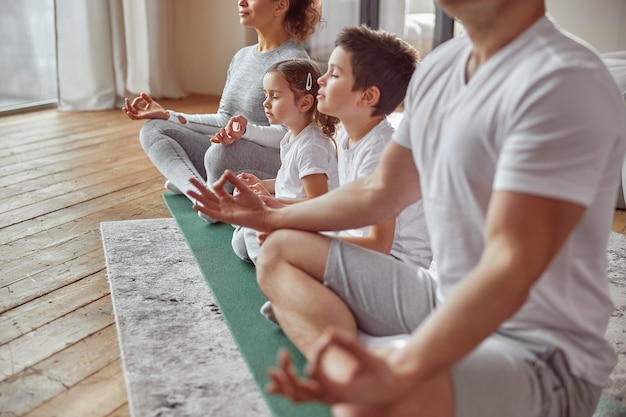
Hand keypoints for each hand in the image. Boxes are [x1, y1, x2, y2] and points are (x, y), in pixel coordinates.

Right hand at [122, 93, 167, 120]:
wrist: (164, 114)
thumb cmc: (158, 110)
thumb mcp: (151, 102)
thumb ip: (146, 98)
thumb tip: (141, 93)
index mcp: (141, 111)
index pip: (135, 105)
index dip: (137, 99)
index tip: (142, 97)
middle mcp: (140, 114)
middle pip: (130, 110)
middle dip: (127, 104)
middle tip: (126, 99)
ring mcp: (141, 116)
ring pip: (131, 114)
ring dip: (127, 110)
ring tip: (125, 105)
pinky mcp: (143, 117)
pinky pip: (135, 117)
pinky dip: (131, 115)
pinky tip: (128, 111)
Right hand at [187, 172, 270, 230]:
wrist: (262, 215)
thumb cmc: (255, 203)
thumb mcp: (243, 189)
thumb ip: (234, 181)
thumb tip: (225, 171)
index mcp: (227, 198)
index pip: (217, 187)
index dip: (219, 180)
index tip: (225, 176)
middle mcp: (223, 204)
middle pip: (207, 194)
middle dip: (199, 187)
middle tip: (189, 179)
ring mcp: (223, 211)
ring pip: (207, 203)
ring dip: (198, 197)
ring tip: (188, 190)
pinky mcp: (225, 217)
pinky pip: (212, 213)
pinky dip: (204, 209)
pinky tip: (195, 205)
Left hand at [211, 115, 247, 144]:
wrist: (241, 125)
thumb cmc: (241, 122)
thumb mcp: (241, 118)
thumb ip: (237, 118)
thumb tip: (232, 119)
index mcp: (238, 135)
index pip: (232, 134)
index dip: (230, 127)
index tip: (231, 121)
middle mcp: (233, 138)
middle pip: (228, 142)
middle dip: (224, 136)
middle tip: (222, 128)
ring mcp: (228, 138)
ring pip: (224, 143)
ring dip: (219, 139)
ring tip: (217, 134)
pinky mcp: (225, 137)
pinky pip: (220, 141)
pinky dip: (215, 141)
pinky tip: (211, 139)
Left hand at [267, 328, 406, 405]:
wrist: (393, 387)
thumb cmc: (382, 372)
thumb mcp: (368, 358)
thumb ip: (349, 344)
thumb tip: (329, 331)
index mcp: (339, 391)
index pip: (315, 371)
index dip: (317, 351)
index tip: (327, 337)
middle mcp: (330, 398)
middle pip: (299, 392)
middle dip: (287, 376)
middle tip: (281, 356)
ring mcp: (328, 398)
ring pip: (299, 395)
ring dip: (285, 384)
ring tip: (270, 373)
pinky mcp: (329, 394)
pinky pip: (305, 394)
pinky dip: (290, 389)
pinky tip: (275, 384)